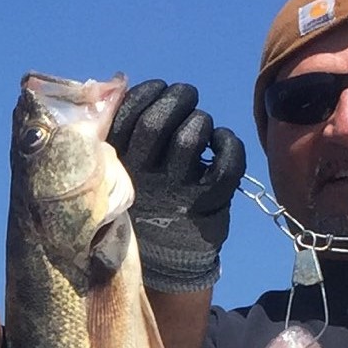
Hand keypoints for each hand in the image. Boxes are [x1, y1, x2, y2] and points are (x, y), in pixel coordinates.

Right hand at [107, 80, 245, 293]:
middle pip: (157, 122)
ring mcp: (176, 191)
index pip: (129, 115)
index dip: (147, 92)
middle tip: (185, 96)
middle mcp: (144, 178)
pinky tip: (221, 144)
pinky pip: (227, 163)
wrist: (164, 262)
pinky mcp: (208, 203)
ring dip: (200, 121)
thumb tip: (119, 85)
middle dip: (177, 97)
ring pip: (191, 137)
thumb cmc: (142, 204)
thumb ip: (118, 135)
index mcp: (119, 167)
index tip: (157, 89)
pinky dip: (229, 144)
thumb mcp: (117, 175)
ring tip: (199, 126)